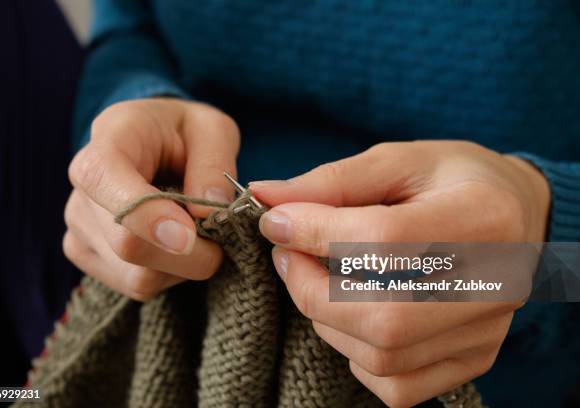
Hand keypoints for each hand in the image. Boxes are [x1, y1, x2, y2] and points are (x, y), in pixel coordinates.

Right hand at [64, 98, 239, 299]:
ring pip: (138, 275)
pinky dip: (171, 275)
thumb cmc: (184, 133)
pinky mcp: (87, 256)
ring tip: (194, 229)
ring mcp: (79, 227)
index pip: (105, 179)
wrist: (155, 147)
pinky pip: (137, 286)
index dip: (145, 215)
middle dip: (190, 252)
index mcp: (109, 138)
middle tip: (222, 233)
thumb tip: (210, 210)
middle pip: (127, 244)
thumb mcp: (212, 129)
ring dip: (184, 264)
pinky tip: (175, 245)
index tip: (188, 236)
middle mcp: (82, 188)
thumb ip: (214, 163)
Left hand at [250, 141, 549, 406]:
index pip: (385, 240)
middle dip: (311, 290)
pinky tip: (352, 317)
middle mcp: (495, 285)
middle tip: (287, 257)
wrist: (512, 211)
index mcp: (482, 218)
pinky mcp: (474, 358)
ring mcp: (486, 331)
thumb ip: (333, 181)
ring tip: (318, 280)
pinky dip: (357, 356)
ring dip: (327, 321)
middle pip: (384, 317)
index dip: (316, 233)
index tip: (276, 222)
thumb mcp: (397, 161)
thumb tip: (266, 198)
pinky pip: (398, 386)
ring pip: (383, 356)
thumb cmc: (451, 180)